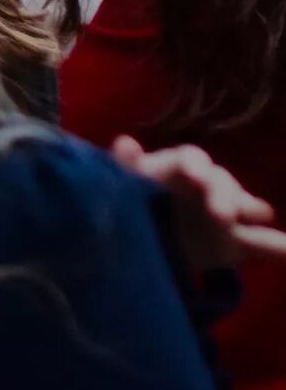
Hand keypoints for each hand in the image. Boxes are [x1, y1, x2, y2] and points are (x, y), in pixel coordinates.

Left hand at [114, 137, 285, 273]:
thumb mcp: (120, 184)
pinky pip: (262, 243)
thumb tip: (126, 143)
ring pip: (244, 208)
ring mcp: (223, 214)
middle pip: (220, 183)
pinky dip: (280, 247)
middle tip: (222, 215)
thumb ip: (124, 166)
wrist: (137, 238)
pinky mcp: (234, 243)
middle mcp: (205, 186)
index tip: (195, 178)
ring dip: (252, 210)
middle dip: (223, 195)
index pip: (190, 160)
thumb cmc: (128, 200)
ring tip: (260, 215)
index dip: (195, 166)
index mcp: (176, 168)